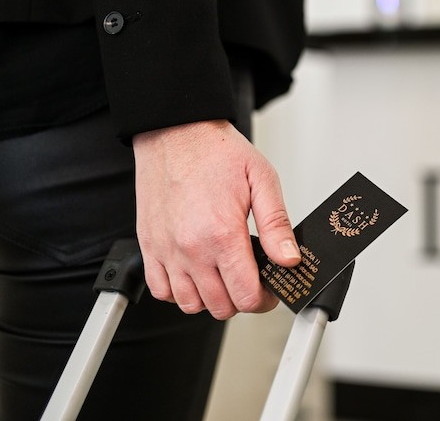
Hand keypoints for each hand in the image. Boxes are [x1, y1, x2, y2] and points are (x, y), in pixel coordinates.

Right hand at [133, 120, 300, 318]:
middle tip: (251, 279)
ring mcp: (166, 250)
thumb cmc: (216, 152)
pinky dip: (179, 292)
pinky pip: (161, 290)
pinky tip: (196, 274)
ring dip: (211, 298)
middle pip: (220, 306)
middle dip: (242, 299)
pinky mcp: (149, 246)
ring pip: (190, 304)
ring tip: (225, 276)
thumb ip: (277, 224)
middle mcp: (190, 248)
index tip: (270, 289)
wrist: (175, 133)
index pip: (245, 296)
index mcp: (222, 234)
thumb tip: (290, 259)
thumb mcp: (262, 180)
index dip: (264, 299)